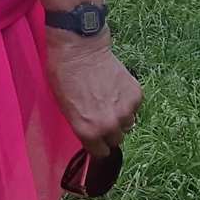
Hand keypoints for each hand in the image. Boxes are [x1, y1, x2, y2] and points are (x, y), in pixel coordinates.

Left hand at [45, 31, 141, 156]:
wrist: (79, 47)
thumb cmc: (64, 73)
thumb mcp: (64, 106)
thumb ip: (81, 125)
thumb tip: (91, 134)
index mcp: (88, 131)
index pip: (100, 152)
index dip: (97, 144)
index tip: (96, 137)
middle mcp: (109, 125)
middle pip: (116, 139)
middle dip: (109, 130)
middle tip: (101, 113)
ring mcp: (125, 110)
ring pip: (128, 123)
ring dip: (120, 115)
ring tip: (108, 98)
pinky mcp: (136, 95)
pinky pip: (134, 106)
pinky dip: (127, 100)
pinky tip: (114, 86)